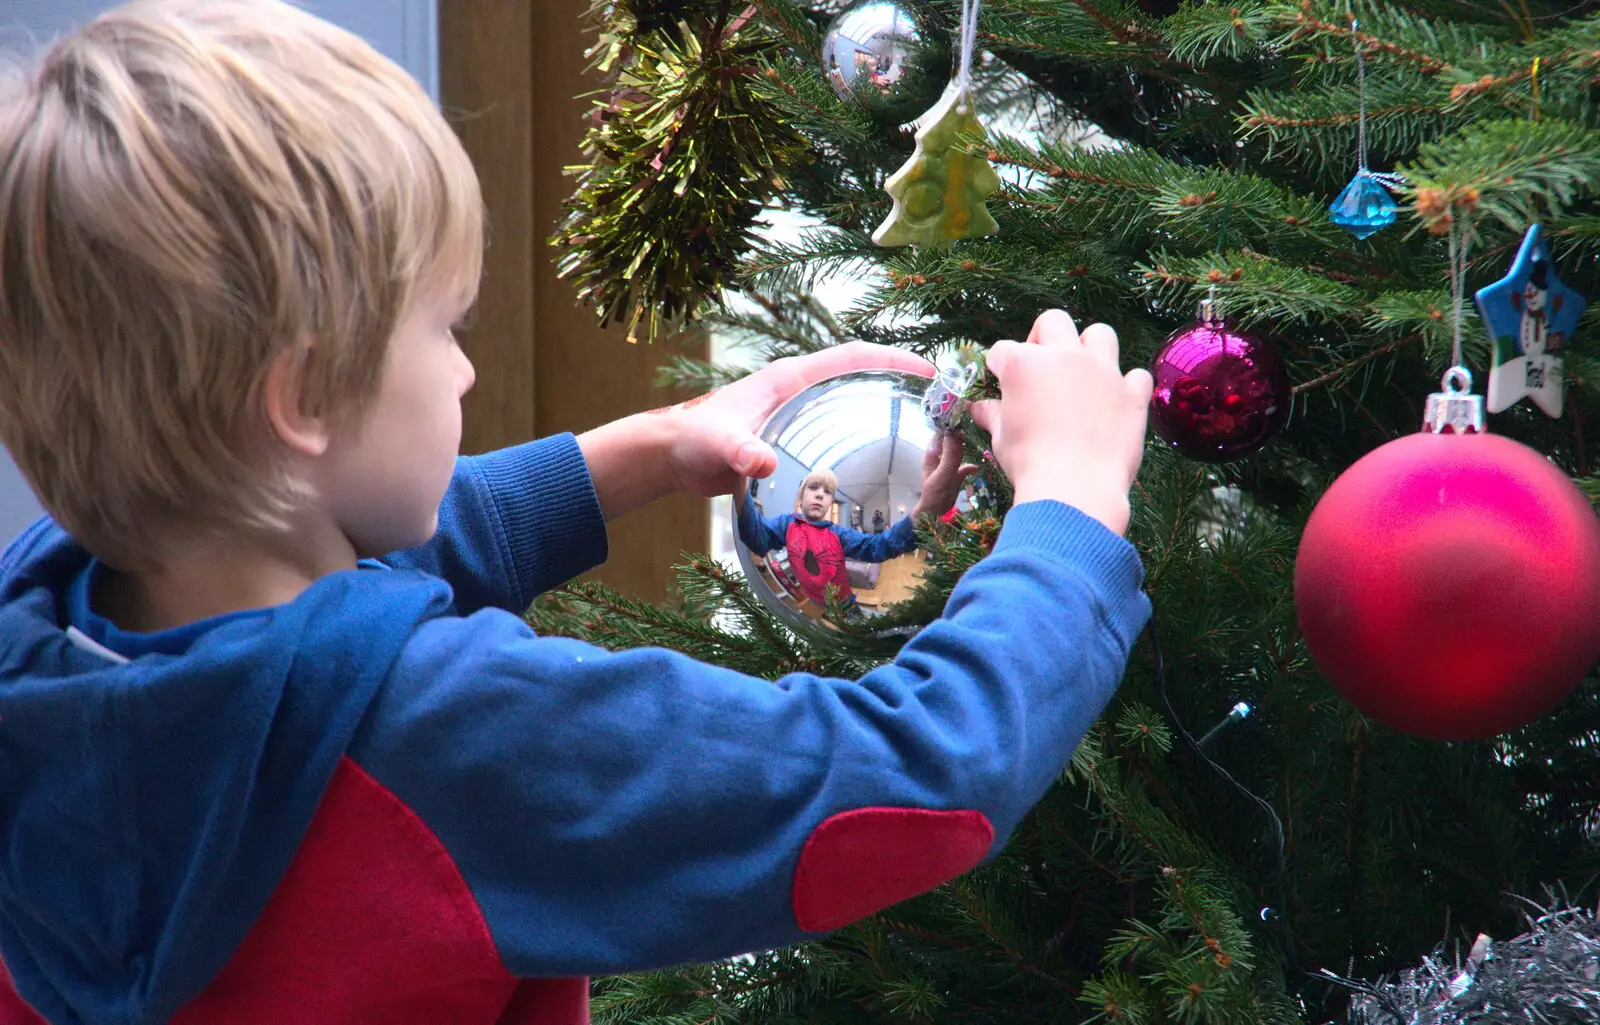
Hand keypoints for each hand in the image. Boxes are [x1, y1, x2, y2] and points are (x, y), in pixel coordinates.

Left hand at [664, 341, 934, 497]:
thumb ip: (740, 451)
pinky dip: (864, 443)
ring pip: (854, 406)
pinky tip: (882, 473)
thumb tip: (763, 461)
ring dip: (886, 413)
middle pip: (862, 377)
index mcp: (790, 378)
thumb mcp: (717, 444)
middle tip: (940, 406)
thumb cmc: (692, 440)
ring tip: (925, 437)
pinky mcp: (796, 438)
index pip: (852, 357)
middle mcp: (800, 390)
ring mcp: (800, 414)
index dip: (892, 358)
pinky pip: (840, 435)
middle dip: (901, 383)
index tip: (928, 370)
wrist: (673, 458)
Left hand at [910, 434, 977, 519]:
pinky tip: (978, 467)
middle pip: (952, 440)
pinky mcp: (956, 475)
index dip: (952, 426)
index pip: (942, 433)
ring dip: (969, 448)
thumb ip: (950, 456)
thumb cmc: (934, 496)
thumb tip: (955, 433)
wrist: (935, 517)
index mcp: (932, 454)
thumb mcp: (943, 475)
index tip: (967, 421)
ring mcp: (948, 466)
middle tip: (979, 430)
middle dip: (963, 435)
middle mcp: (940, 457)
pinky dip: (971, 465)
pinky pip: (965, 466)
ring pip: (960, 451)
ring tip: (981, 442)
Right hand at [968, 310, 1151, 534]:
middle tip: (1041, 366)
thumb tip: (978, 408)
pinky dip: (1127, 385)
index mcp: (1024, 364)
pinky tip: (1115, 402)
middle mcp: (1064, 357)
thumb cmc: (1029, 464)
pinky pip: (1136, 375)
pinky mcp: (1131, 394)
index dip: (998, 365)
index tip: (1000, 381)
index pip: (1002, 349)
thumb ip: (993, 415)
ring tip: (1082, 374)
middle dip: (1043, 337)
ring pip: (1100, 334)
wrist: (1075, 490)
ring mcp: (1103, 371)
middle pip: (1053, 321)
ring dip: (1090, 349)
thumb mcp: (1001, 438)